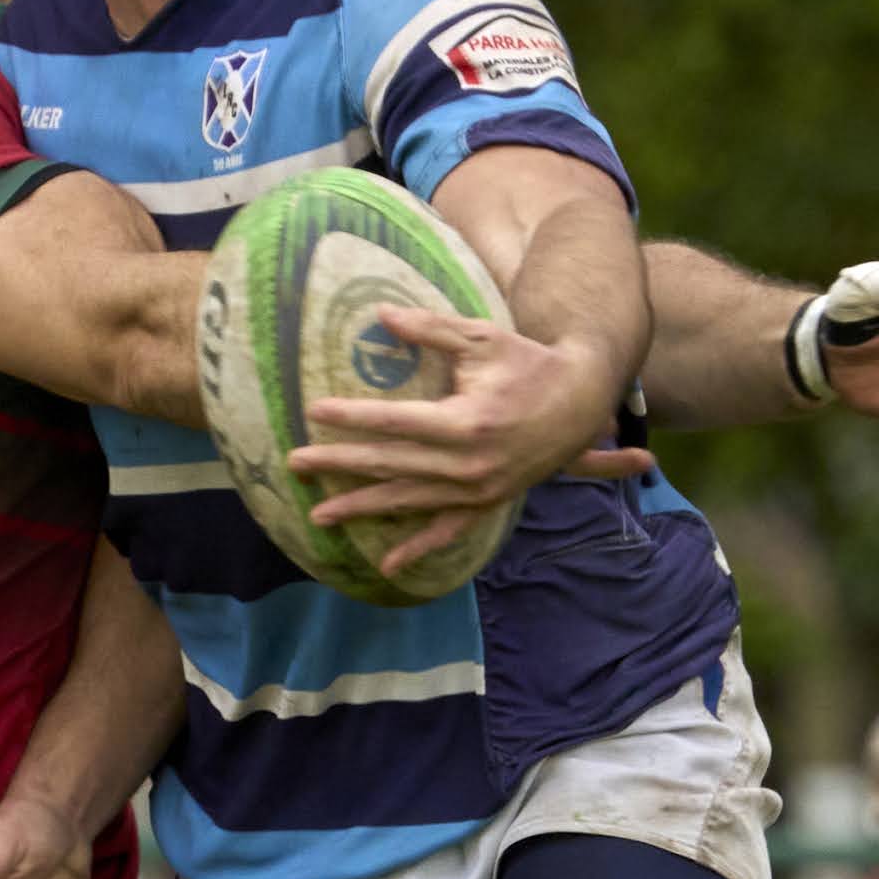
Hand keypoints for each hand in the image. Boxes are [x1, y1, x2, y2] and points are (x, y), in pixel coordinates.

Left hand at [293, 311, 620, 571]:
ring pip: (409, 501)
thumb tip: (381, 314)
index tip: (314, 410)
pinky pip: (447, 530)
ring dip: (362, 508)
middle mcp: (468, 463)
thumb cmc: (528, 362)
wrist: (582, 400)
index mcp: (466, 421)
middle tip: (296, 463)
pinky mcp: (487, 502)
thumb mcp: (481, 338)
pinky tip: (387, 564)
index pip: (395, 421)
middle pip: (391, 464)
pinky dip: (418, 548)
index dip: (353, 416)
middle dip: (340, 464)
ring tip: (319, 514)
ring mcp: (478, 489)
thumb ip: (430, 329)